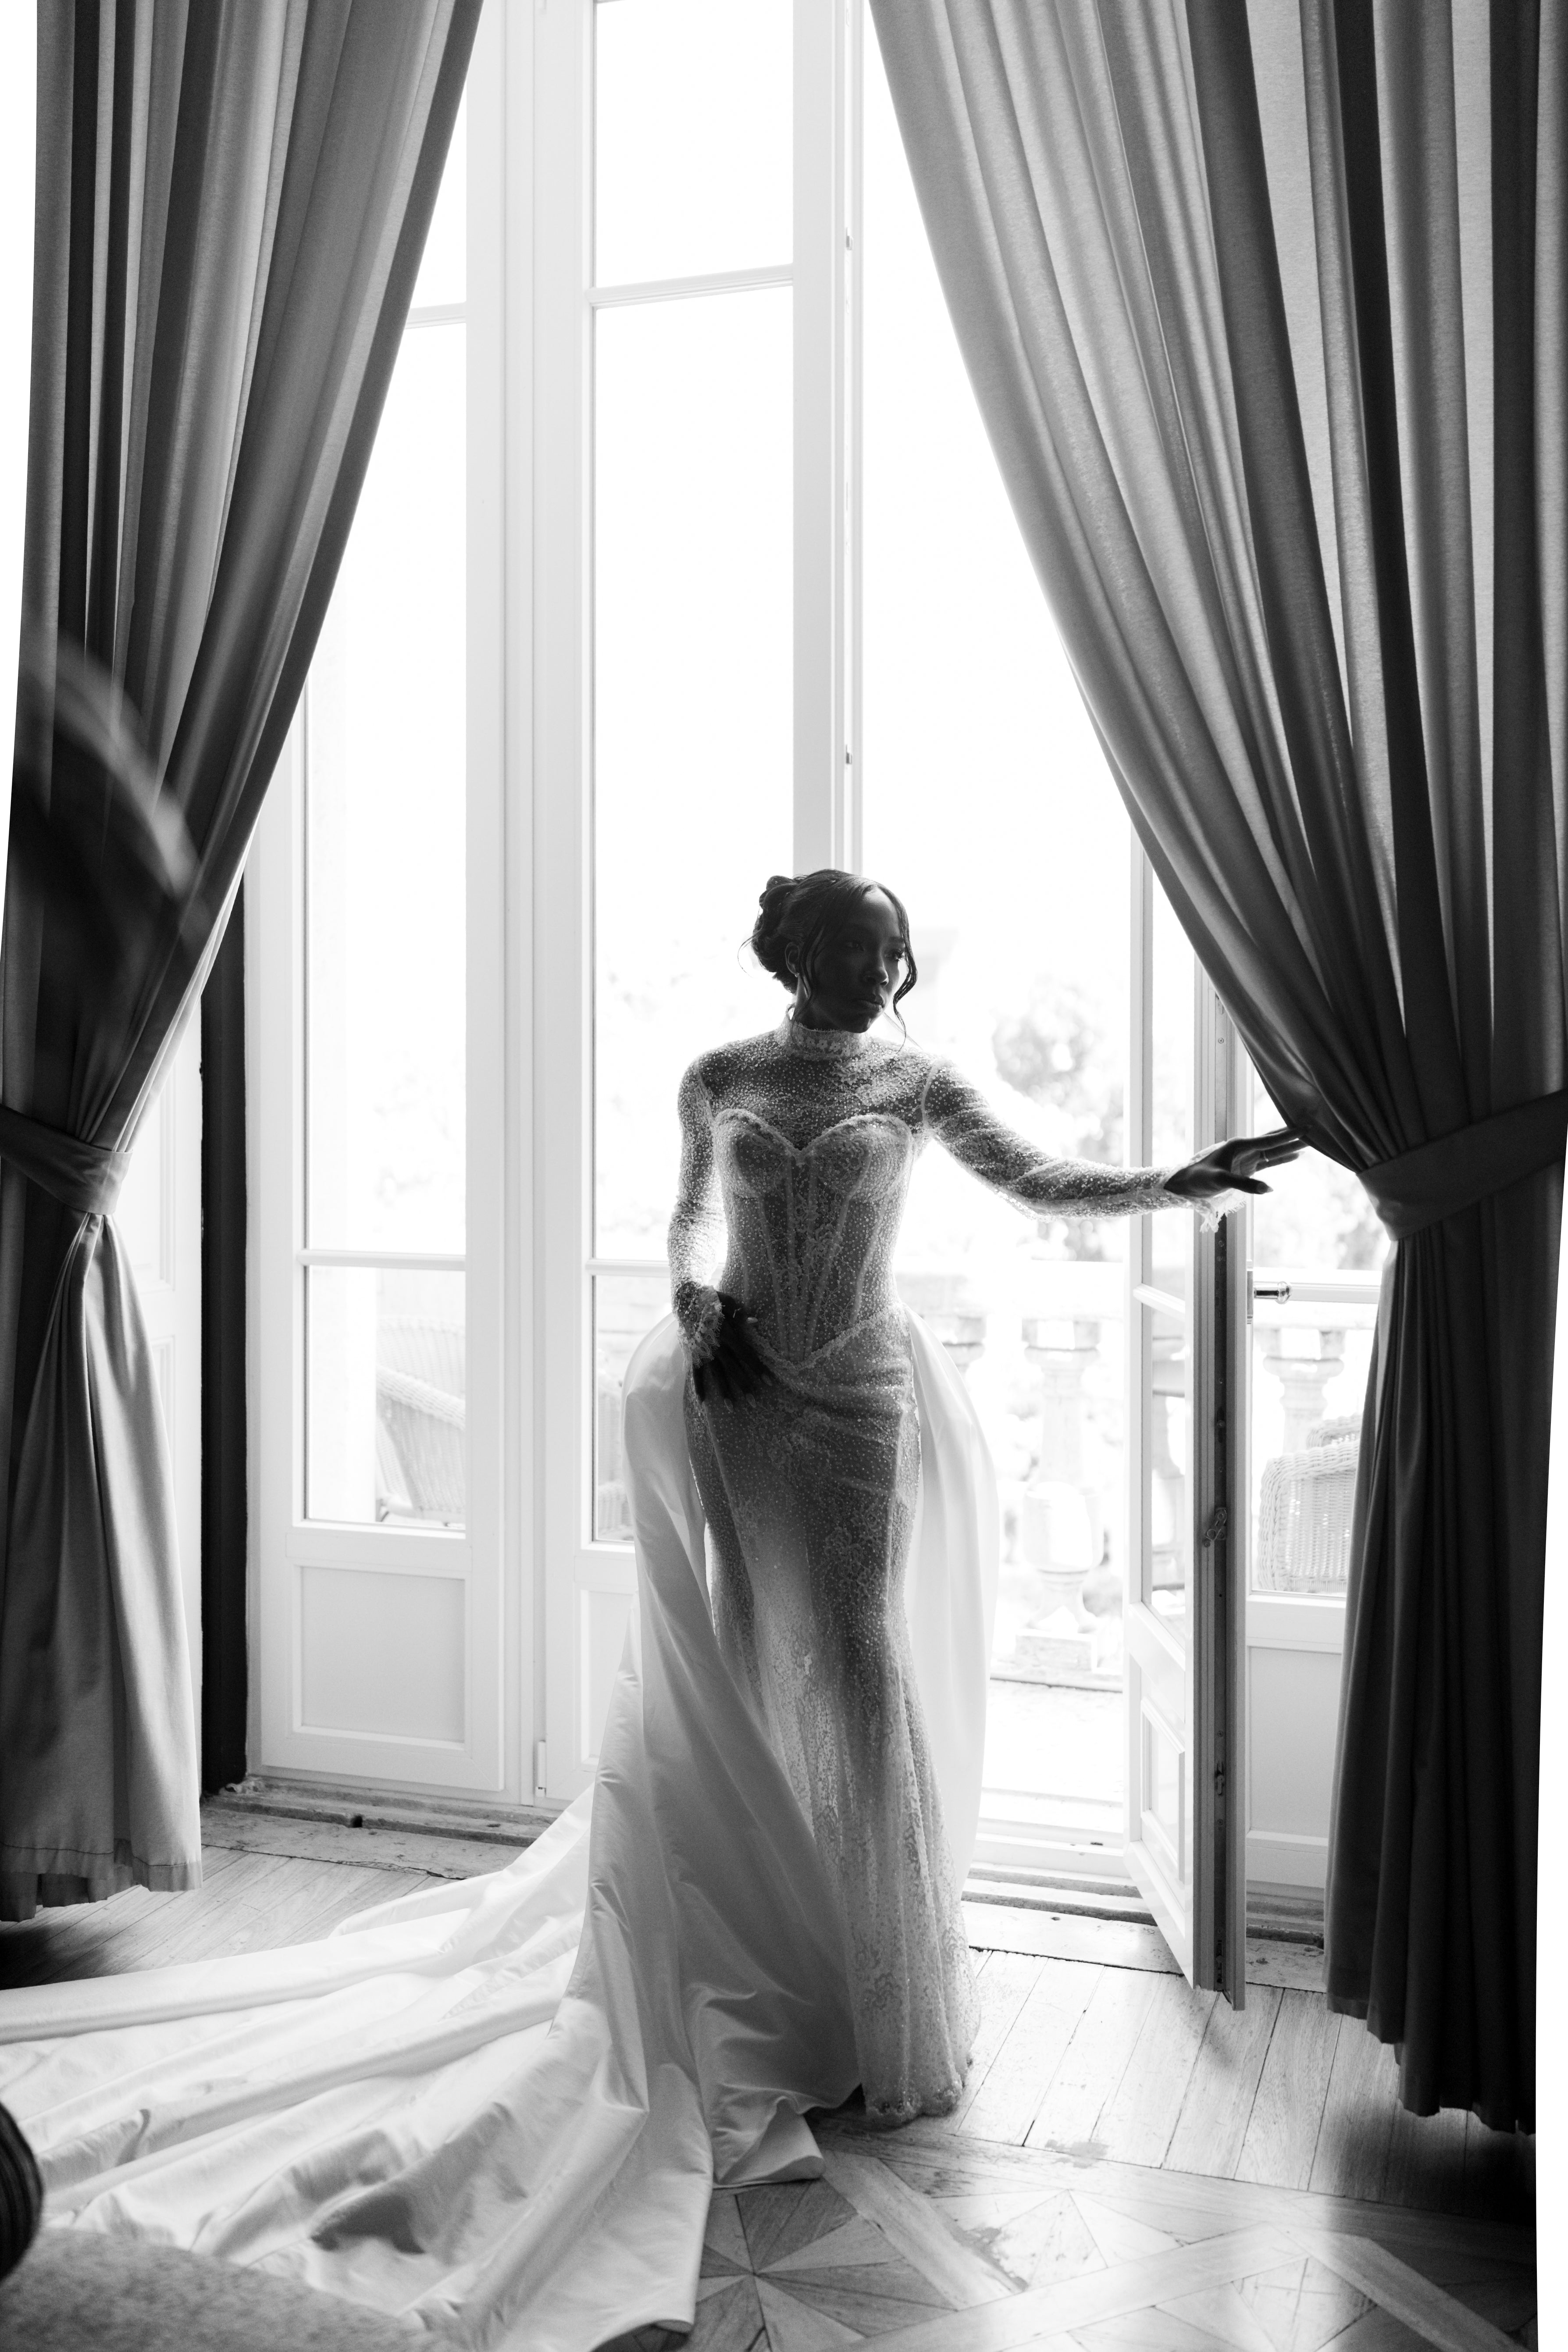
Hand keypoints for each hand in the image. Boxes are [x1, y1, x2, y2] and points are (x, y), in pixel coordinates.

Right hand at [692, 1293, 771, 1406]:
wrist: (684, 1298)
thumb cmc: (710, 1299)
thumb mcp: (728, 1302)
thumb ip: (741, 1315)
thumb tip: (755, 1322)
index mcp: (727, 1334)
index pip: (746, 1355)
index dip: (758, 1369)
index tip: (768, 1382)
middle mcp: (716, 1346)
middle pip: (733, 1370)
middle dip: (744, 1386)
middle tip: (754, 1403)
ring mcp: (703, 1352)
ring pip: (716, 1375)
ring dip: (724, 1392)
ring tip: (732, 1408)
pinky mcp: (693, 1354)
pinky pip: (696, 1373)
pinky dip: (699, 1387)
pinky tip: (703, 1401)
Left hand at [1164, 1126, 1307, 1201]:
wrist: (1187, 1183)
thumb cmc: (1200, 1178)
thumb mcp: (1220, 1180)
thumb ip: (1244, 1184)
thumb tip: (1269, 1188)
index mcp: (1240, 1145)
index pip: (1270, 1140)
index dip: (1289, 1136)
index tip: (1306, 1129)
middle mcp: (1245, 1148)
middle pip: (1275, 1141)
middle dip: (1293, 1136)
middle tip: (1314, 1130)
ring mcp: (1247, 1157)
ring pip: (1274, 1150)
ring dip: (1290, 1146)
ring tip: (1310, 1142)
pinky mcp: (1247, 1167)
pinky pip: (1269, 1161)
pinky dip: (1282, 1158)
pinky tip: (1295, 1155)